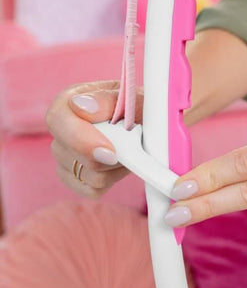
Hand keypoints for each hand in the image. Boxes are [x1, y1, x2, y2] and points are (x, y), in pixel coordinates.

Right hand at [46, 81, 142, 198]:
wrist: (148, 123)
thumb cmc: (139, 106)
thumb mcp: (133, 97)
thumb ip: (109, 100)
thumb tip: (84, 106)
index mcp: (70, 101)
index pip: (57, 119)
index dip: (81, 138)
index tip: (110, 151)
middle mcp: (63, 129)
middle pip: (71, 154)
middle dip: (108, 154)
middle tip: (133, 146)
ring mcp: (66, 156)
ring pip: (87, 175)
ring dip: (116, 166)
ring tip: (131, 149)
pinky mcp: (77, 178)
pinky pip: (93, 190)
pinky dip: (114, 179)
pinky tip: (123, 162)